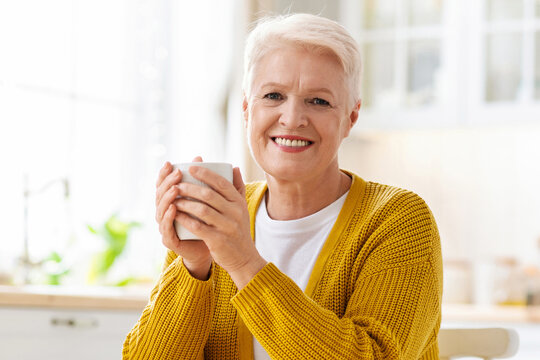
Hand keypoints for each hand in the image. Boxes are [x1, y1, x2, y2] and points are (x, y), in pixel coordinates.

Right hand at [155, 157, 211, 279]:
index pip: (164, 185)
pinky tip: (174, 208)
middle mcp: (167, 213)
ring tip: (176, 188)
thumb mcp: (218, 203)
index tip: (171, 163)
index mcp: (174, 202)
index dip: (164, 174)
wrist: (216, 250)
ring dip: (167, 198)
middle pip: (160, 194)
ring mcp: (166, 227)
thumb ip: (222, 186)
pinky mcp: (170, 240)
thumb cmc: (214, 223)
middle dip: (167, 182)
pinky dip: (168, 217)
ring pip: (161, 209)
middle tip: (177, 173)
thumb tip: (233, 167)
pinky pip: (166, 227)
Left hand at [174, 165, 266, 288]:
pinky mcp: (218, 241)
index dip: (205, 173)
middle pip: (209, 195)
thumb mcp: (242, 208)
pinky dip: (185, 219)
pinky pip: (198, 227)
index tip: (190, 167)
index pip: (222, 182)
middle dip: (190, 187)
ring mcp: (227, 227)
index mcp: (239, 202)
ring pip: (202, 210)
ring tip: (174, 198)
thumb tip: (235, 167)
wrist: (244, 257)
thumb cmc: (239, 229)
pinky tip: (175, 214)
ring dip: (185, 202)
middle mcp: (235, 213)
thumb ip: (238, 188)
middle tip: (177, 184)